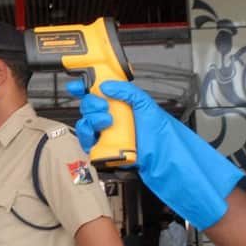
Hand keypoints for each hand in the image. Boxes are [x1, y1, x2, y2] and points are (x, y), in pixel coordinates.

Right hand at [67, 79, 244, 228]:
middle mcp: (115, 119)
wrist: (167, 162)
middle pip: (89, 107)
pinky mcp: (106, 152)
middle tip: (103, 107)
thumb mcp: (149, 107)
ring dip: (91, 121)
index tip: (79, 83)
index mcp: (124, 106)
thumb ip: (128, 92)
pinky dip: (90, 140)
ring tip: (107, 123)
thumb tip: (108, 85)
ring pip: (86, 125)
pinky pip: (89, 145)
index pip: (100, 92)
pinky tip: (100, 137)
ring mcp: (109, 136)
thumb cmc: (163, 137)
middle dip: (91, 104)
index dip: (86, 86)